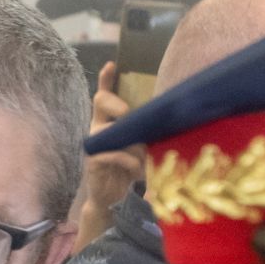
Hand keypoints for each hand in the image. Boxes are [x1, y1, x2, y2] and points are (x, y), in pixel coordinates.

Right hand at [72, 62, 146, 252]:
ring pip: (106, 129)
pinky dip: (127, 160)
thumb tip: (170, 121)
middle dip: (116, 102)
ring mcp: (94, 145)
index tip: (112, 64)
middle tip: (129, 112)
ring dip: (129, 139)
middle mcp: (98, 128)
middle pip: (99, 101)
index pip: (104, 95)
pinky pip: (111, 154)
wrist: (111, 199)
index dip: (106, 79)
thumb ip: (146, 134)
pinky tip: (136, 168)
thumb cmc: (128, 170)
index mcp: (109, 121)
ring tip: (143, 150)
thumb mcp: (140, 148)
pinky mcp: (94, 162)